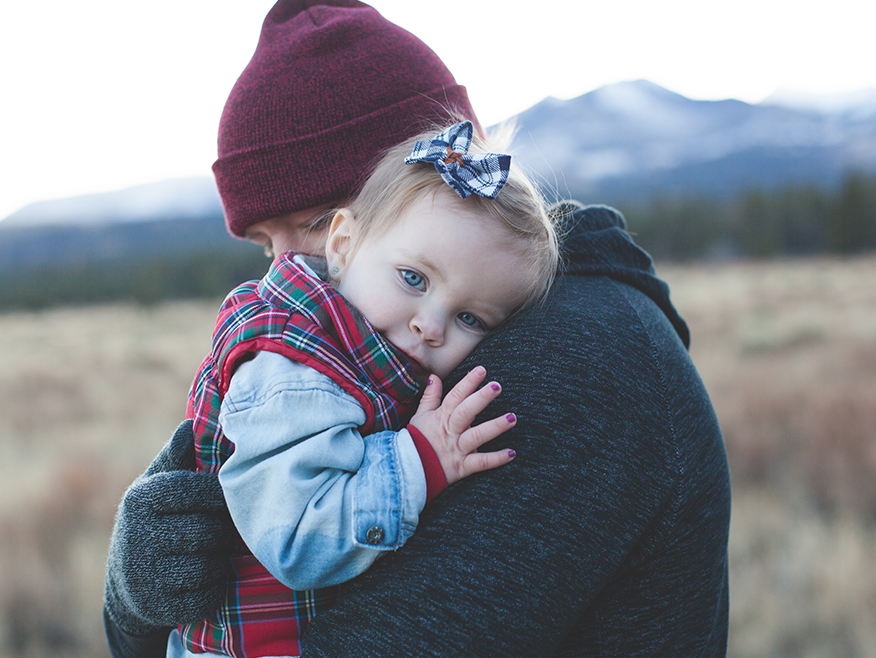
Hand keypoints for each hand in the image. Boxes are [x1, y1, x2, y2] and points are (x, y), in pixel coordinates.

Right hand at [104, 420, 234, 635]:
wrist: (129, 580)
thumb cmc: (158, 518)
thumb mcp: (160, 483)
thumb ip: (179, 455)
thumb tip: (192, 423)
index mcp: (142, 497)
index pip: (200, 490)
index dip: (221, 496)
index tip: (224, 499)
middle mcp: (138, 535)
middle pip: (211, 531)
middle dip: (222, 532)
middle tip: (219, 531)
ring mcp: (145, 574)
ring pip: (211, 565)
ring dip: (220, 561)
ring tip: (211, 553)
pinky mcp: (157, 606)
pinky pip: (207, 596)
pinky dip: (213, 589)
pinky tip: (203, 578)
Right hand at [409, 366, 516, 485]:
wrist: (409, 470)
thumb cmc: (417, 440)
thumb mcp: (420, 416)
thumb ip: (430, 397)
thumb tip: (435, 377)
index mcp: (442, 417)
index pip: (455, 396)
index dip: (468, 382)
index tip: (481, 370)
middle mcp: (451, 431)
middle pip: (466, 412)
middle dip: (481, 398)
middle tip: (497, 386)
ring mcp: (457, 449)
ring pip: (477, 436)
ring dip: (495, 427)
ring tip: (512, 418)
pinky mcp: (462, 467)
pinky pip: (481, 463)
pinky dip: (496, 459)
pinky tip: (511, 453)